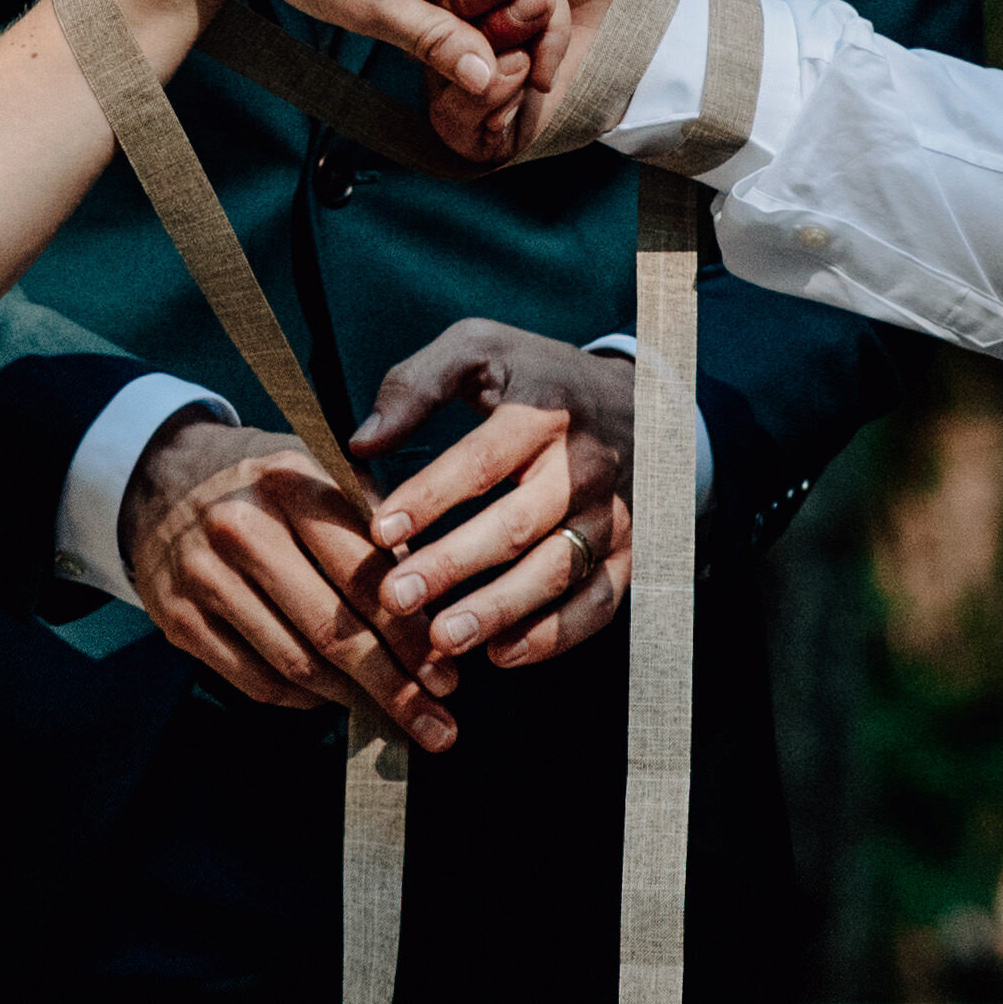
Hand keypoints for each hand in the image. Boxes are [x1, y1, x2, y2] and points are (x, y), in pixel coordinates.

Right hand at [119, 411, 459, 749]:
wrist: (159, 478)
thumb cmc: (262, 483)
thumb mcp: (319, 471)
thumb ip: (376, 526)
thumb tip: (434, 604)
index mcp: (290, 485)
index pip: (363, 575)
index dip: (410, 634)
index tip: (448, 674)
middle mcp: (242, 529)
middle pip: (332, 630)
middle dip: (393, 686)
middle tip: (436, 723)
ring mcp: (204, 577)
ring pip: (295, 663)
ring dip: (353, 700)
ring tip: (395, 718)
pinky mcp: (177, 619)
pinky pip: (255, 680)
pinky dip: (303, 698)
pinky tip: (333, 698)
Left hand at [350, 322, 633, 667]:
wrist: (641, 399)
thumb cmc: (536, 377)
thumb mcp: (479, 349)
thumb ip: (415, 386)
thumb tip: (361, 443)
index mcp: (543, 412)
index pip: (481, 461)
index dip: (429, 498)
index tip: (379, 531)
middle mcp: (584, 466)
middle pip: (518, 524)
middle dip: (454, 564)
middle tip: (397, 596)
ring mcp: (612, 514)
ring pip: (557, 570)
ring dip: (499, 609)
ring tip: (442, 639)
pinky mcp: (629, 552)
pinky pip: (598, 603)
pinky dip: (554, 635)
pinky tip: (501, 654)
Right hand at [358, 0, 634, 162]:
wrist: (634, 9)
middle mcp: (450, 27)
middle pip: (424, 27)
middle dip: (475, 7)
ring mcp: (467, 76)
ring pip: (442, 74)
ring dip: (494, 52)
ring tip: (534, 41)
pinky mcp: (485, 123)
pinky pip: (459, 122)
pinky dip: (495, 100)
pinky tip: (528, 80)